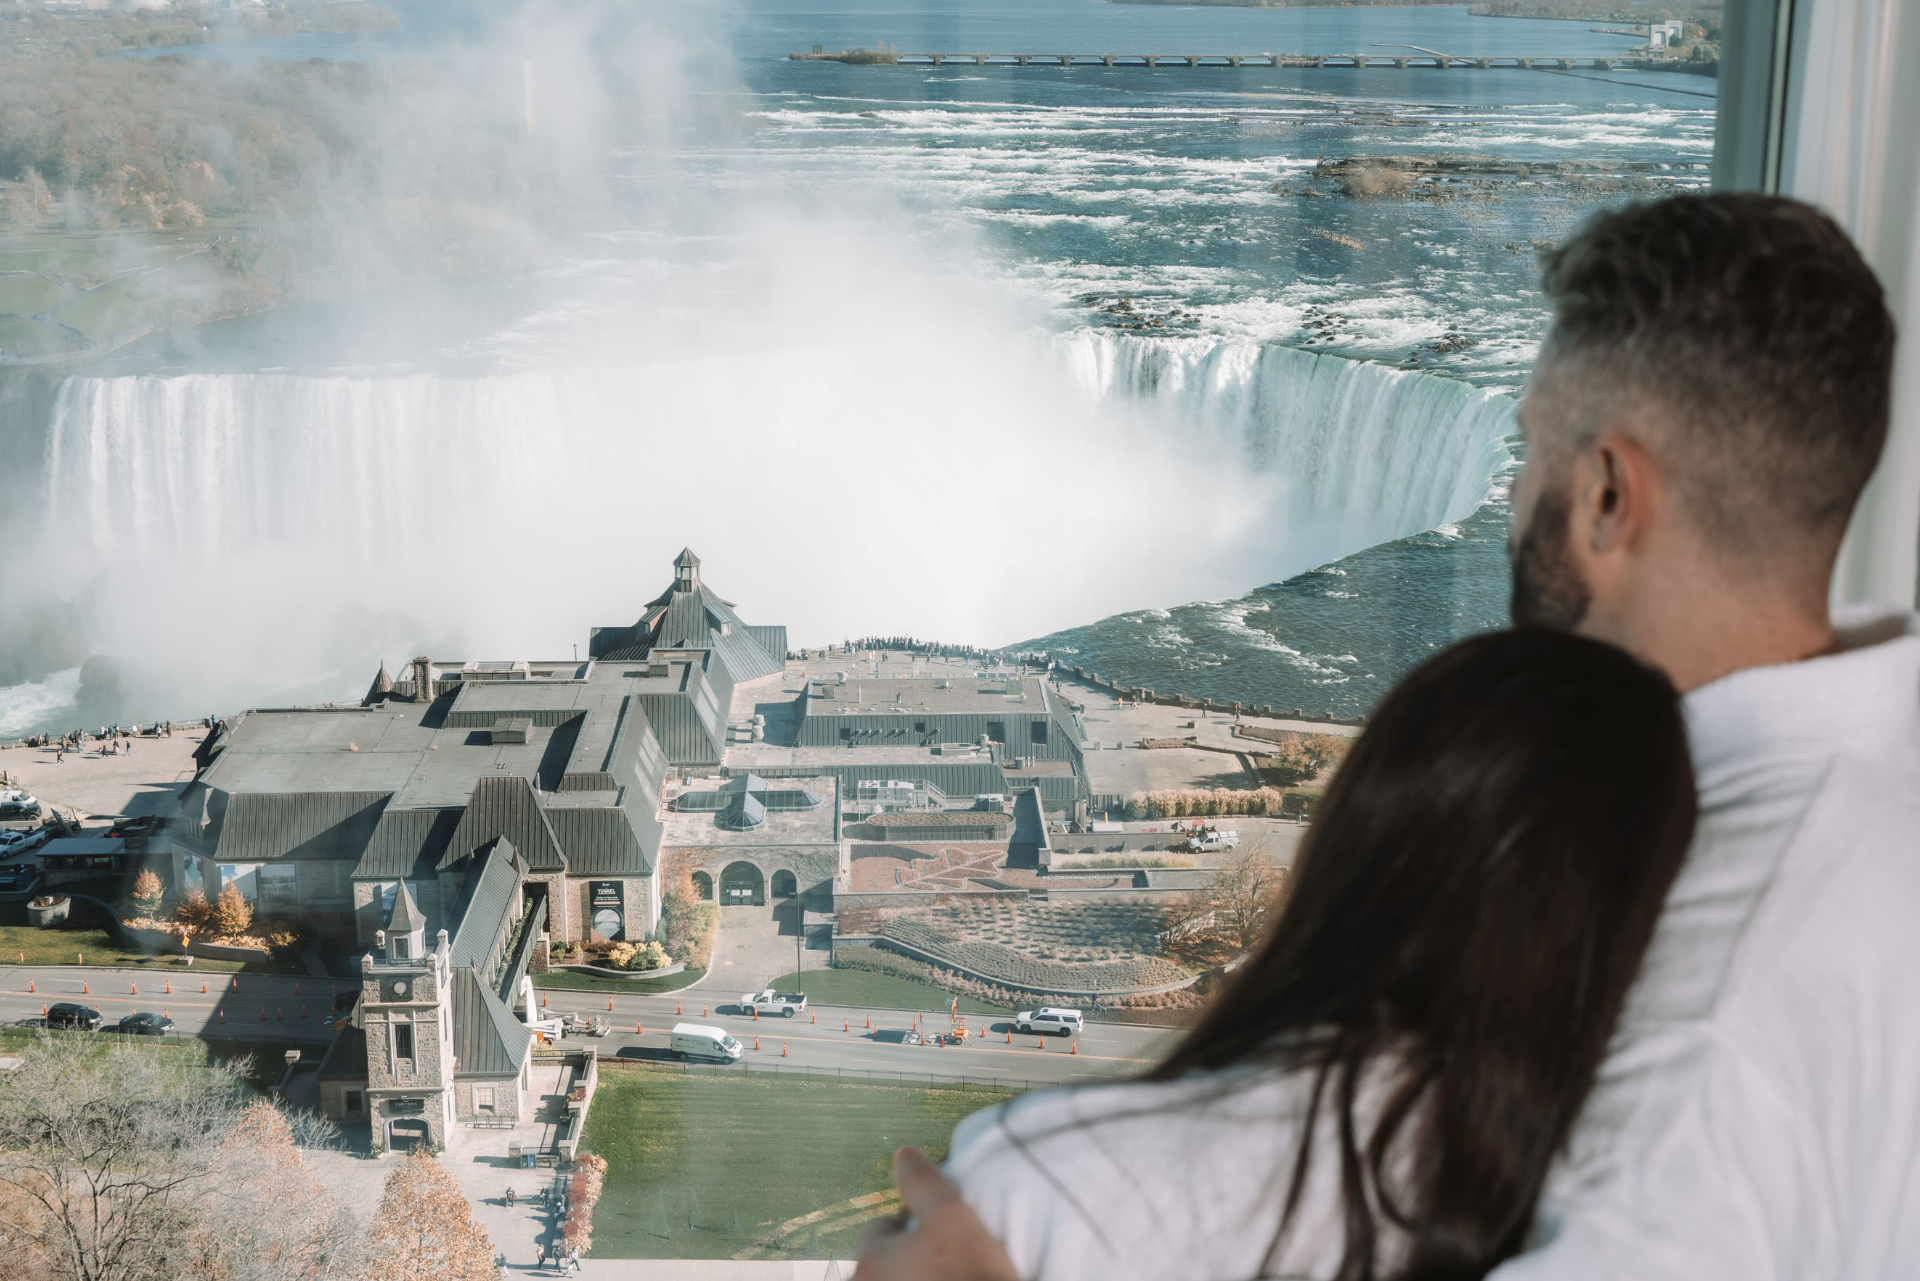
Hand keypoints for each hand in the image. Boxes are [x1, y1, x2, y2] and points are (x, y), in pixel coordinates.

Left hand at [855, 1146, 1020, 1280]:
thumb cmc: (971, 1275)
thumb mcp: (953, 1218)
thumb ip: (923, 1182)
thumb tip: (904, 1152)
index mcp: (869, 1262)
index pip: (881, 1229)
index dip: (913, 1223)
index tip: (943, 1232)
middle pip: (884, 1262)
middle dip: (907, 1257)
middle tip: (946, 1259)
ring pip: (897, 1279)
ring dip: (914, 1276)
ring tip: (949, 1276)